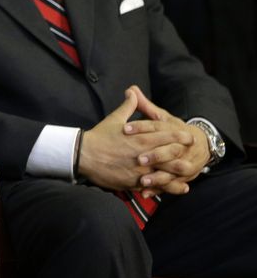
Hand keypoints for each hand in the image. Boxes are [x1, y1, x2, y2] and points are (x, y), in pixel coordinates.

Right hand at [78, 88, 194, 191]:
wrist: (83, 155)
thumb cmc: (99, 136)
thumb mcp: (115, 118)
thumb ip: (128, 106)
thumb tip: (133, 91)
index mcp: (141, 138)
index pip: (167, 135)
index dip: (180, 136)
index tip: (190, 136)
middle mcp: (144, 154)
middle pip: (171, 155)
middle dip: (184, 154)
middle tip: (194, 154)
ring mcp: (140, 169)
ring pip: (166, 172)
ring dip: (179, 173)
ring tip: (189, 173)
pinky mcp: (133, 181)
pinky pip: (154, 185)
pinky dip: (167, 187)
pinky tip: (177, 187)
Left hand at [124, 86, 209, 194]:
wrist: (200, 145)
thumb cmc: (173, 130)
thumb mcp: (160, 117)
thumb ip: (144, 106)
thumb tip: (131, 89)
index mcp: (172, 129)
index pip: (156, 126)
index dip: (141, 126)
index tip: (125, 129)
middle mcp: (179, 147)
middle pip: (168, 150)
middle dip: (155, 155)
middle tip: (139, 159)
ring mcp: (182, 162)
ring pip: (172, 171)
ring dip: (158, 177)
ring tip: (142, 181)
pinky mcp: (181, 176)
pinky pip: (172, 184)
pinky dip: (160, 189)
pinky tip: (145, 193)